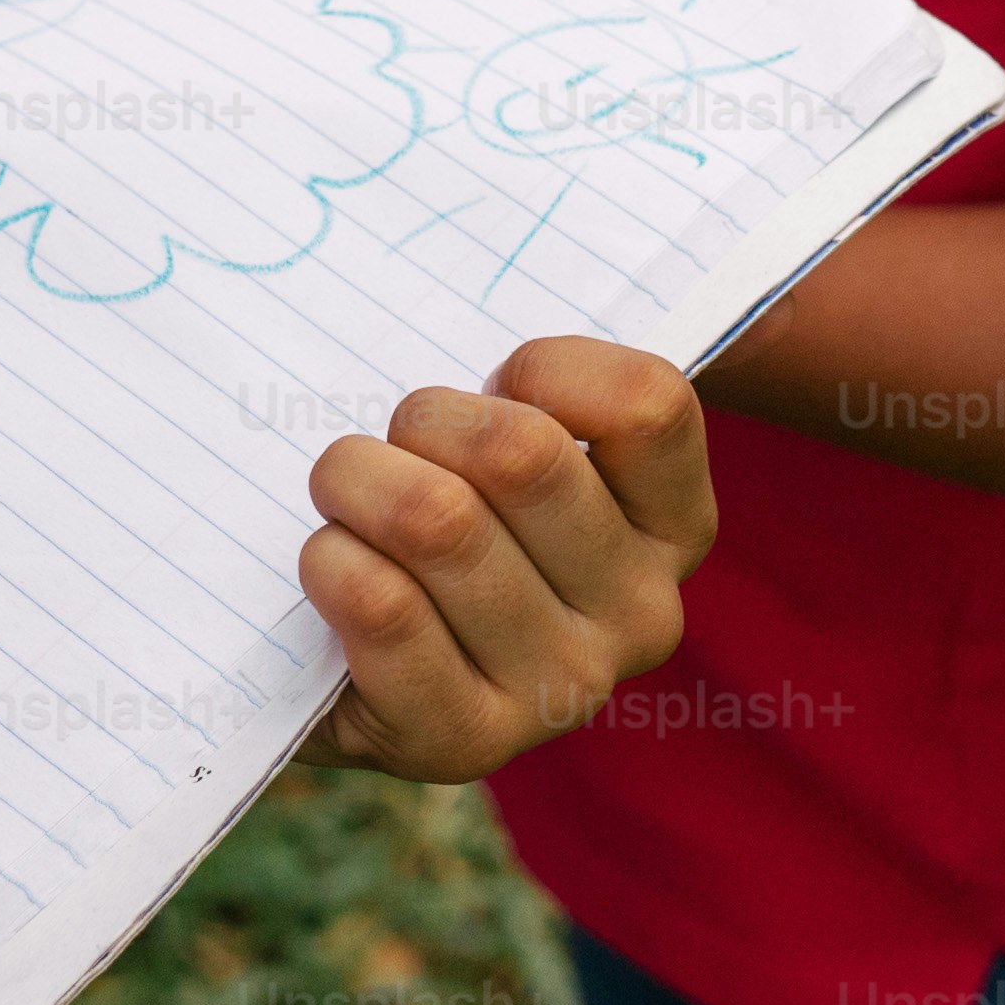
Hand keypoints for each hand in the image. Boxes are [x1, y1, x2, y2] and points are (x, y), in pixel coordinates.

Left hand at [294, 337, 714, 777]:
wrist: (353, 669)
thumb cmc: (440, 512)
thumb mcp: (505, 435)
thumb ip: (534, 379)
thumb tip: (518, 263)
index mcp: (675, 527)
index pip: (645, 402)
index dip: (542, 369)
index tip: (496, 389)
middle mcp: (643, 615)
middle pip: (522, 455)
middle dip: (421, 421)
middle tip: (388, 443)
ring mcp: (563, 690)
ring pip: (441, 520)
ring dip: (357, 484)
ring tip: (346, 500)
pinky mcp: (466, 741)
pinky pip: (383, 604)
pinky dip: (330, 561)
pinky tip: (330, 568)